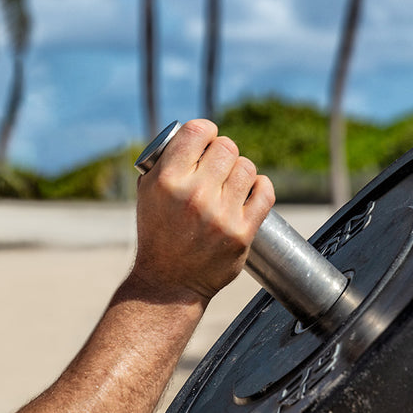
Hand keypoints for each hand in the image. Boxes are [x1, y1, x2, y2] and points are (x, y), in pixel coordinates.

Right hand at [130, 120, 274, 302]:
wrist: (168, 281)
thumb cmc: (158, 231)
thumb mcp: (148, 192)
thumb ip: (168, 160)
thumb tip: (199, 135)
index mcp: (167, 180)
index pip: (199, 131)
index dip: (206, 131)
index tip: (207, 140)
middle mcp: (195, 195)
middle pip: (227, 147)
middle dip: (223, 152)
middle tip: (217, 165)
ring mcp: (221, 215)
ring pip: (246, 168)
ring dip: (240, 172)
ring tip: (230, 183)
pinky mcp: (242, 233)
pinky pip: (264, 192)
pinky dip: (260, 187)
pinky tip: (250, 190)